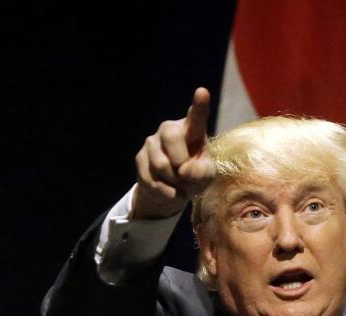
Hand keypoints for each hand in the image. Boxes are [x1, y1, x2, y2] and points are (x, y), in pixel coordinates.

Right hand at [132, 87, 215, 219]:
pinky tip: (169, 191)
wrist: (171, 193)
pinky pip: (151, 179)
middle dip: (180, 160)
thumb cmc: (194, 177)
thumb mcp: (206, 177)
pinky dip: (165, 192)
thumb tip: (183, 170)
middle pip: (171, 136)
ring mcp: (153, 142)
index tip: (202, 92)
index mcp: (192, 130)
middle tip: (185, 173)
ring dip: (173, 182)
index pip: (197, 116)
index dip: (200, 105)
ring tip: (178, 183)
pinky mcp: (140, 158)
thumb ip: (202, 172)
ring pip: (161, 163)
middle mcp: (170, 129)